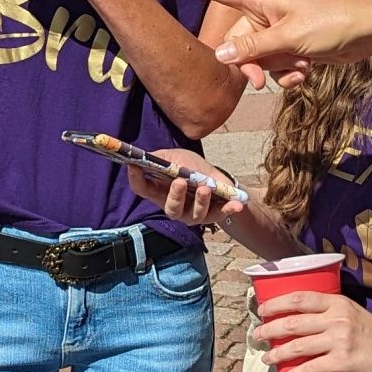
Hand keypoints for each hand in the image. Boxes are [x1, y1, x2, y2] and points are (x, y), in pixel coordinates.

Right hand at [125, 146, 246, 226]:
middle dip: (175, 196)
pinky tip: (237, 205)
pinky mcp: (213, 215)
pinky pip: (220, 215)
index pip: (142, 188)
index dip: (136, 178)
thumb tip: (147, 156)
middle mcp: (174, 206)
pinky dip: (229, 210)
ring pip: (195, 214)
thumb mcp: (176, 156)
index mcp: (160, 192)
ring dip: (200, 201)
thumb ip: (162, 157)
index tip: (134, 166)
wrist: (214, 178)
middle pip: (171, 208)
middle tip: (180, 181)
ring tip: (206, 187)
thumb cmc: (190, 167)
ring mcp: (193, 214)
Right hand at [172, 0, 371, 89]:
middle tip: (257, 82)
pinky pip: (275, 66)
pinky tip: (305, 72)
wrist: (366, 34)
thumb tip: (219, 55)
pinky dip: (288, 73)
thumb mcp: (289, 36)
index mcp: (261, 0)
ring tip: (299, 66)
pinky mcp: (291, 48)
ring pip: (257, 58)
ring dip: (275, 70)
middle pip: (237, 42)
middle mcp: (265, 14)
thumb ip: (253, 47)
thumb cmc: (330, 23)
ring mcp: (278, 32)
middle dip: (249, 63)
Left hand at [254, 292, 371, 371]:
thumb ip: (332, 313)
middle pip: (293, 322)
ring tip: (267, 358)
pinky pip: (312, 368)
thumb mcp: (354, 313)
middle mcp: (337, 318)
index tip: (262, 309)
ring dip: (276, 353)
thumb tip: (304, 319)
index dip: (276, 303)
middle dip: (269, 329)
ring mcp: (340, 340)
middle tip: (257, 336)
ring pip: (297, 346)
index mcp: (338, 303)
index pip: (299, 298)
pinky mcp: (344, 361)